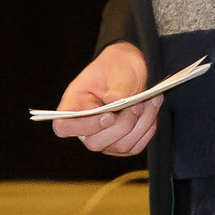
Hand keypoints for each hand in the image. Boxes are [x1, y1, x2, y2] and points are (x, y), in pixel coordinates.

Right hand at [50, 40, 161, 155]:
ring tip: (151, 100)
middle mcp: (84, 127)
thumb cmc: (117, 67)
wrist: (130, 72)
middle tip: (136, 104)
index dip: (83, 126)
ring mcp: (103, 139)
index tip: (107, 114)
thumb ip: (117, 86)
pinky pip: (135, 146)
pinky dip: (147, 128)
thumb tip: (116, 101)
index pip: (64, 127)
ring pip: (120, 146)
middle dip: (122, 125)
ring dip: (141, 123)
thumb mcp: (118, 68)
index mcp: (74, 104)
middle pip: (95, 143)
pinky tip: (150, 109)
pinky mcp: (121, 144)